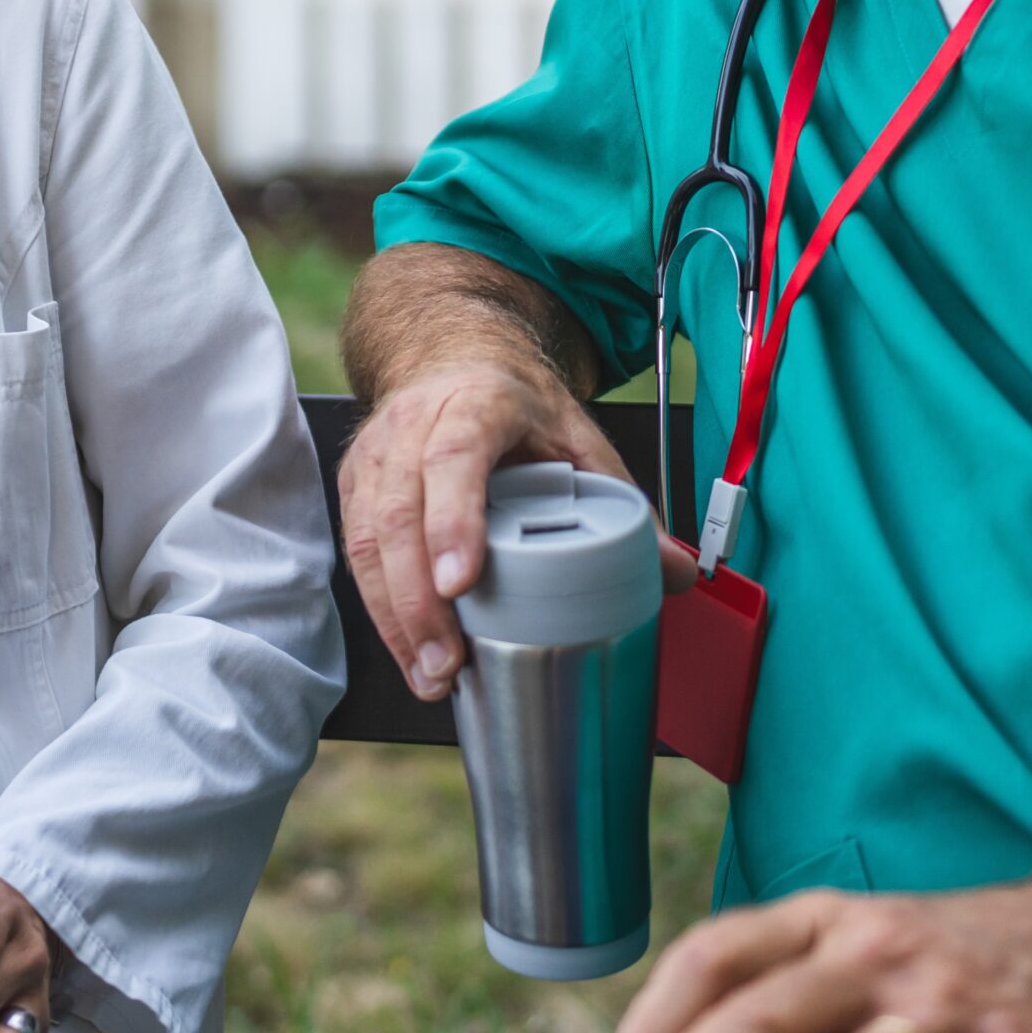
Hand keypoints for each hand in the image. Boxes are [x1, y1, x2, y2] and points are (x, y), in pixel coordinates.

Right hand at [340, 358, 695, 698]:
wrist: (454, 357)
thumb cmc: (516, 404)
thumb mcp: (580, 437)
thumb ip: (624, 504)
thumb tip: (676, 572)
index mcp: (478, 403)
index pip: (455, 458)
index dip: (453, 520)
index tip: (461, 582)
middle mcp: (414, 424)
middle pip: (399, 512)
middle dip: (418, 598)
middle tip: (450, 661)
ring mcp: (376, 453)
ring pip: (366, 537)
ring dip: (395, 616)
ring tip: (433, 674)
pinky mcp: (355, 484)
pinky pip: (355, 550)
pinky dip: (380, 609)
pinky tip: (409, 651)